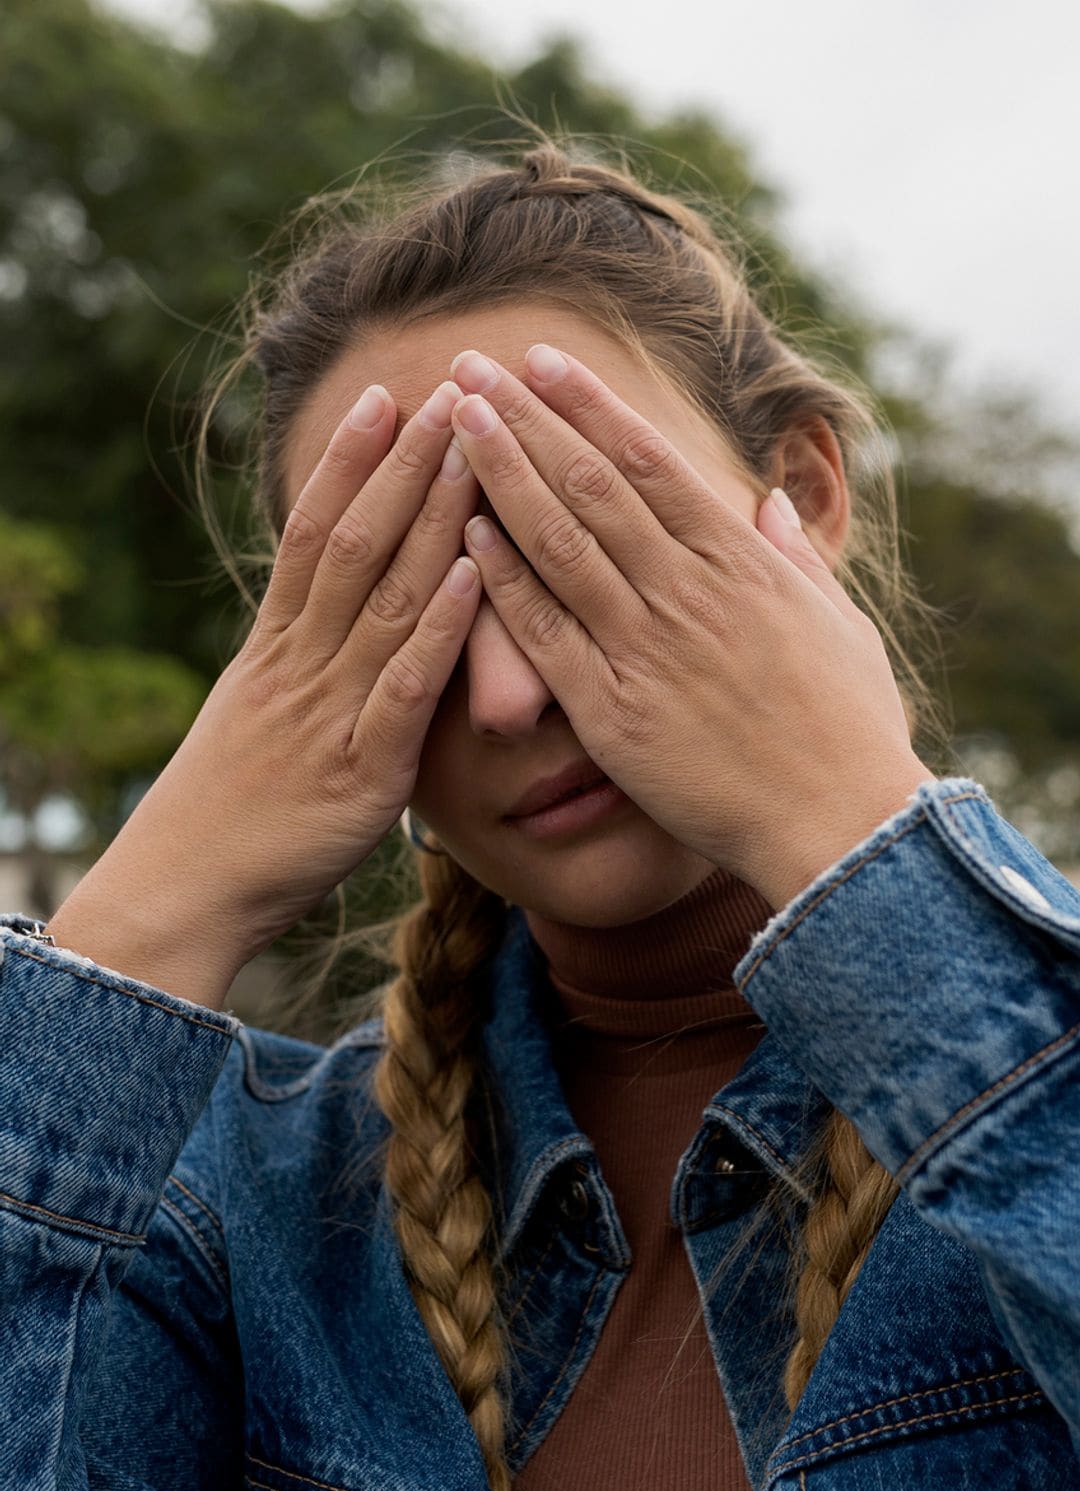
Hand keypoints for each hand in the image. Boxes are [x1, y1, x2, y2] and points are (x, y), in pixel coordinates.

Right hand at [68, 379, 483, 973]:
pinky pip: (403, 686)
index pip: (314, 533)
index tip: (388, 398)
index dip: (351, 464)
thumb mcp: (256, 715)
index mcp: (276, 649)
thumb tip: (325, 619)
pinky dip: (439, 628)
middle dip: (407, 464)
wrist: (187, 887)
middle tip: (454, 388)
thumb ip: (298, 664)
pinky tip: (471, 574)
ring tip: (474, 449)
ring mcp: (330, 712)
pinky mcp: (362, 771)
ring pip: (383, 596)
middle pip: (354, 543)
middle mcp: (301, 664)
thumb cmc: (230, 810)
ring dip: (431, 518)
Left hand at [447, 346, 934, 911]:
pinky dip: (504, 577)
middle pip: (590, 482)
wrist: (839, 821)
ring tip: (454, 419)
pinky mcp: (613, 711)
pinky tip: (464, 531)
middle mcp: (687, 589)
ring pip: (559, 540)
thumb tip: (771, 507)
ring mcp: (646, 646)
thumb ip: (797, 561)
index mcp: (739, 562)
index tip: (542, 360)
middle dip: (525, 417)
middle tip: (469, 364)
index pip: (650, 461)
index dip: (589, 405)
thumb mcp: (838, 625)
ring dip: (502, 473)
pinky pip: (545, 632)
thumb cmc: (849, 730)